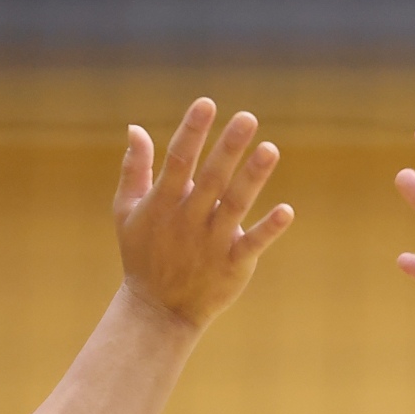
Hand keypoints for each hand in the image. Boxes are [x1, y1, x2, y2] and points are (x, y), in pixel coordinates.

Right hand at [115, 98, 294, 330]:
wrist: (157, 310)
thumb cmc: (142, 254)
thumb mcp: (127, 210)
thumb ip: (134, 169)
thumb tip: (135, 128)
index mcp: (163, 202)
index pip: (178, 159)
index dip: (192, 131)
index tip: (207, 103)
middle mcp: (189, 218)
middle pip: (211, 177)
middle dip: (228, 147)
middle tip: (248, 117)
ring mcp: (211, 241)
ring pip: (235, 205)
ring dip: (253, 178)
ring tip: (271, 149)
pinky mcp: (232, 264)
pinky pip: (252, 243)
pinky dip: (269, 228)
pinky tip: (287, 211)